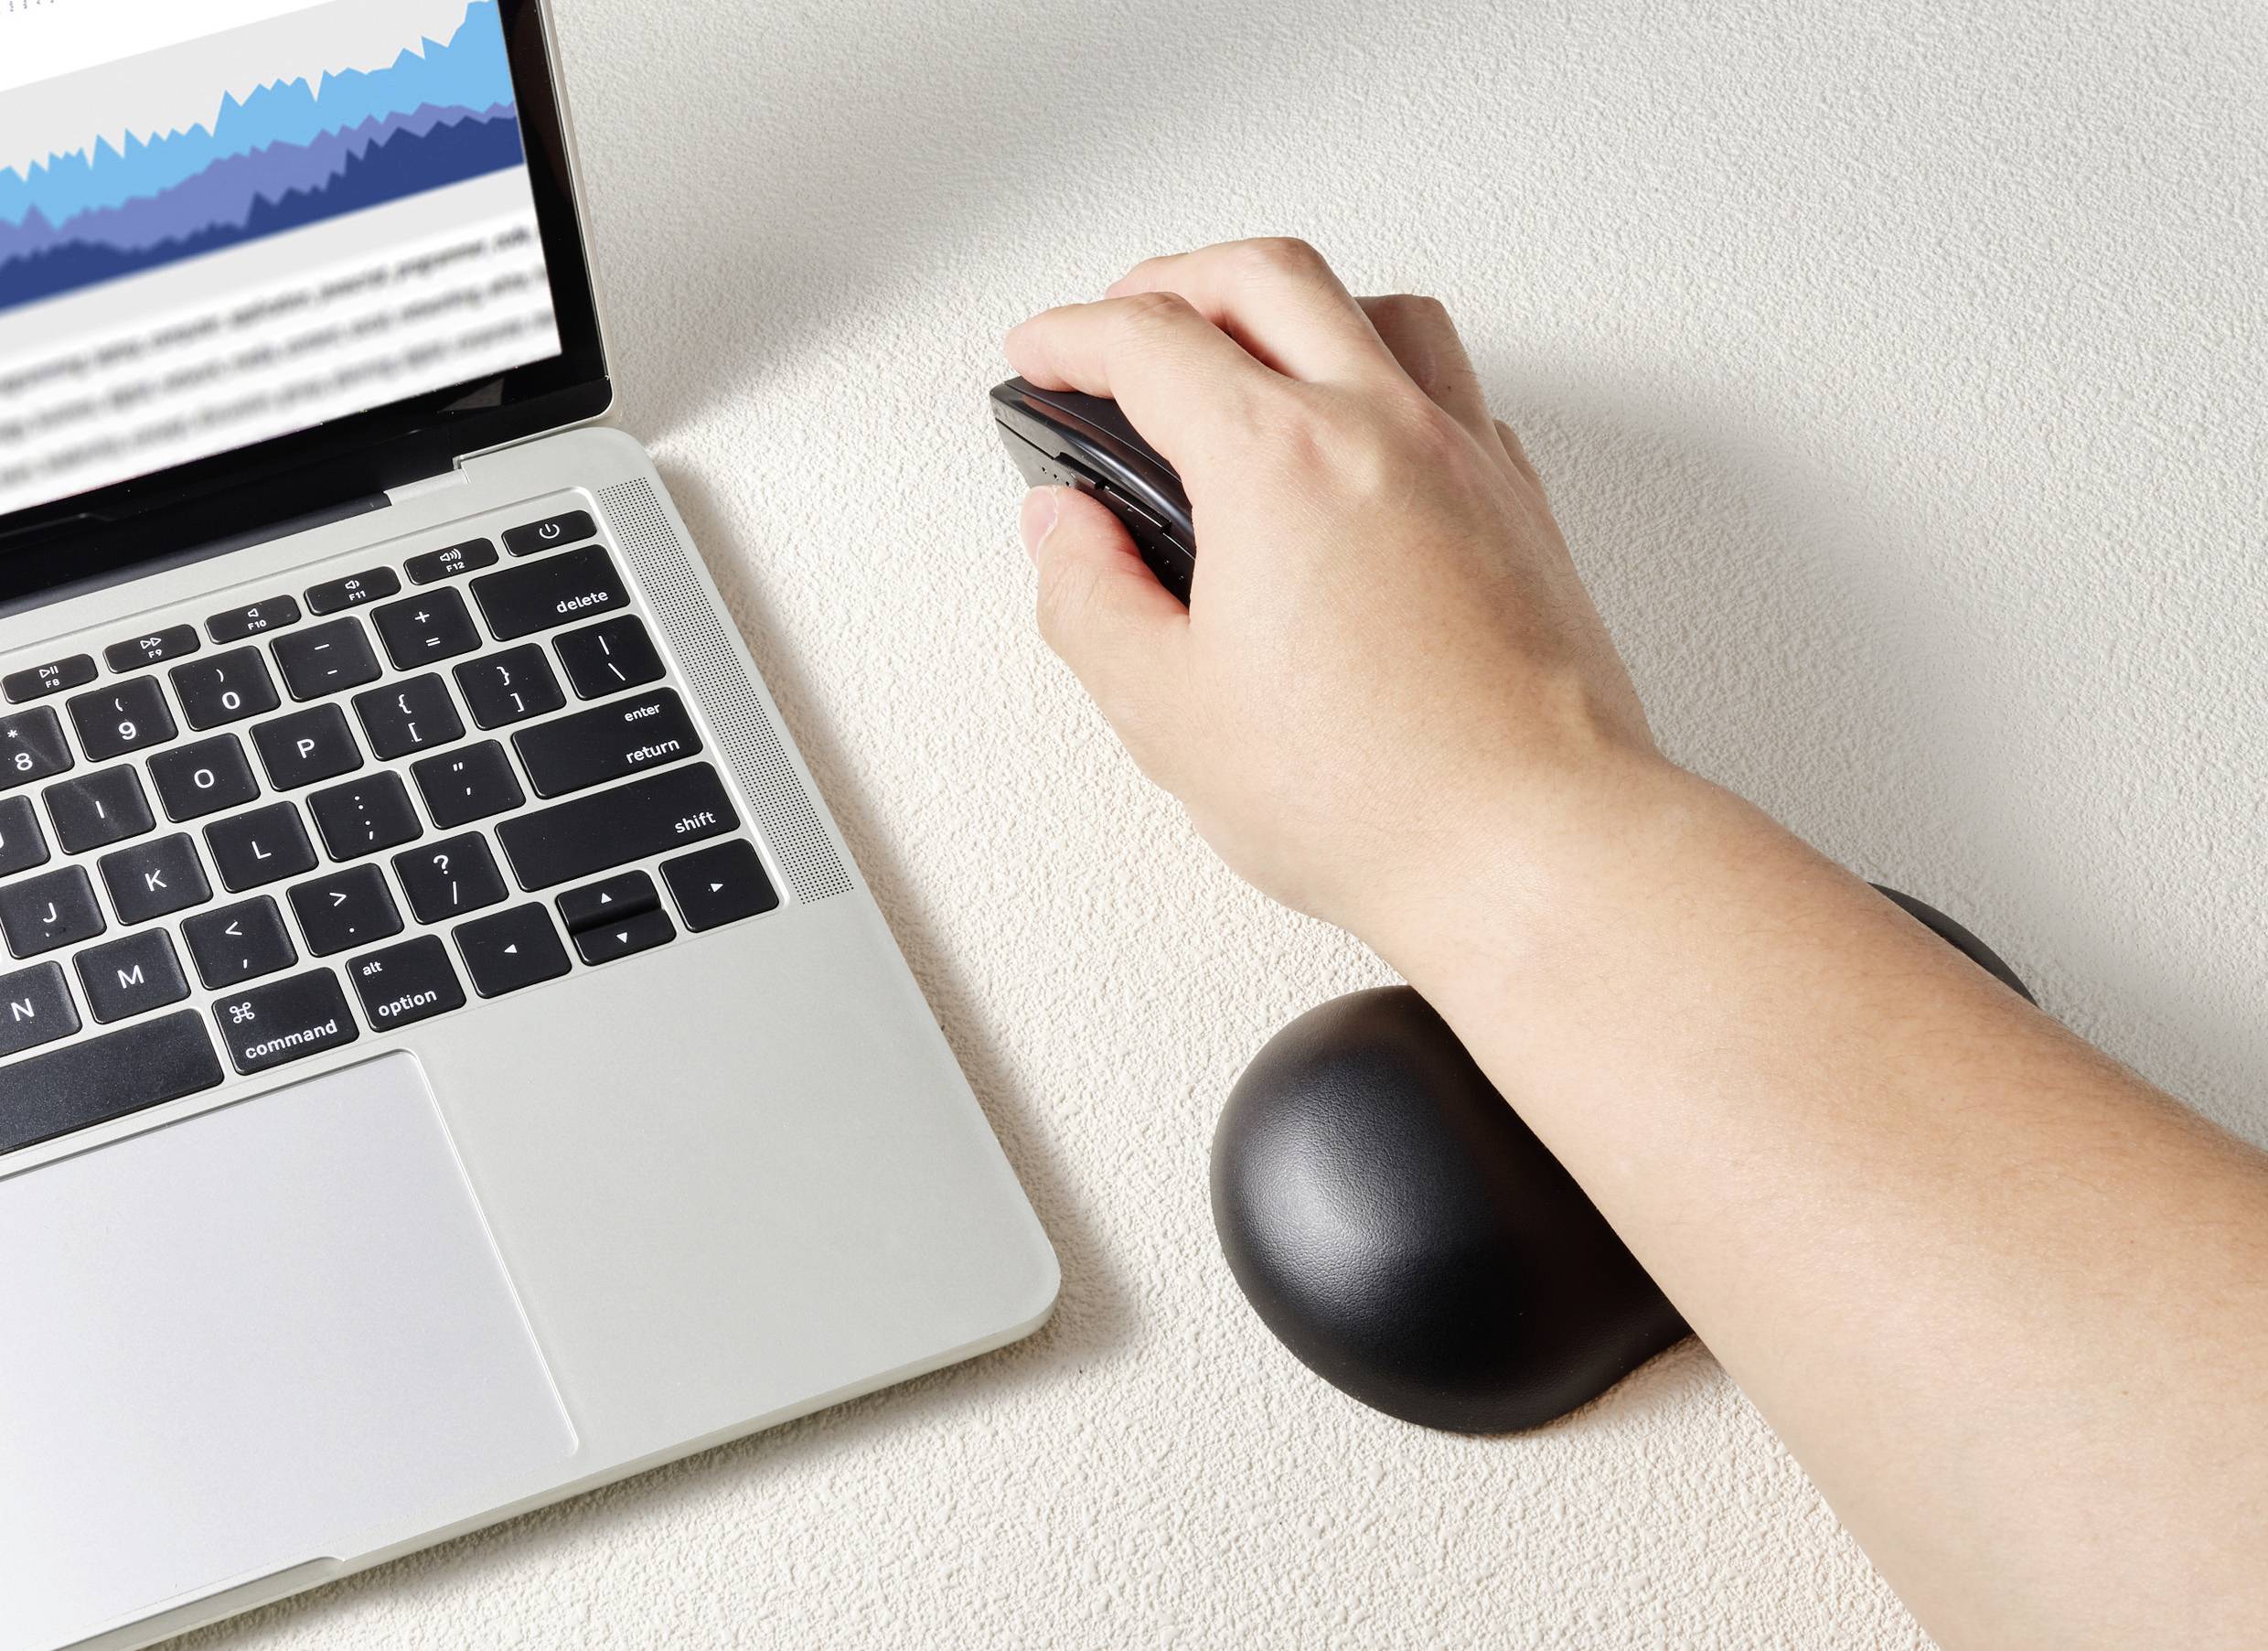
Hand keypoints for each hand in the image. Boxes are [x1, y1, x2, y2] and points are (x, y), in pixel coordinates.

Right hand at [1005, 237, 1670, 945]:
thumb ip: (1090, 600)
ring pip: (1382, 308)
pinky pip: (1453, 386)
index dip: (1072, 338)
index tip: (1044, 356)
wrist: (1534, 849)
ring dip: (1295, 304)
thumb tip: (1064, 534)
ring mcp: (1468, 460)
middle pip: (1268, 277)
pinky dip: (1386, 373)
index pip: (1151, 341)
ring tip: (1247, 349)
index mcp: (1279, 461)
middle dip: (1174, 281)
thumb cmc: (1379, 796)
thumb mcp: (1168, 711)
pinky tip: (1362, 432)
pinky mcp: (1523, 510)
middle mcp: (1383, 430)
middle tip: (1123, 324)